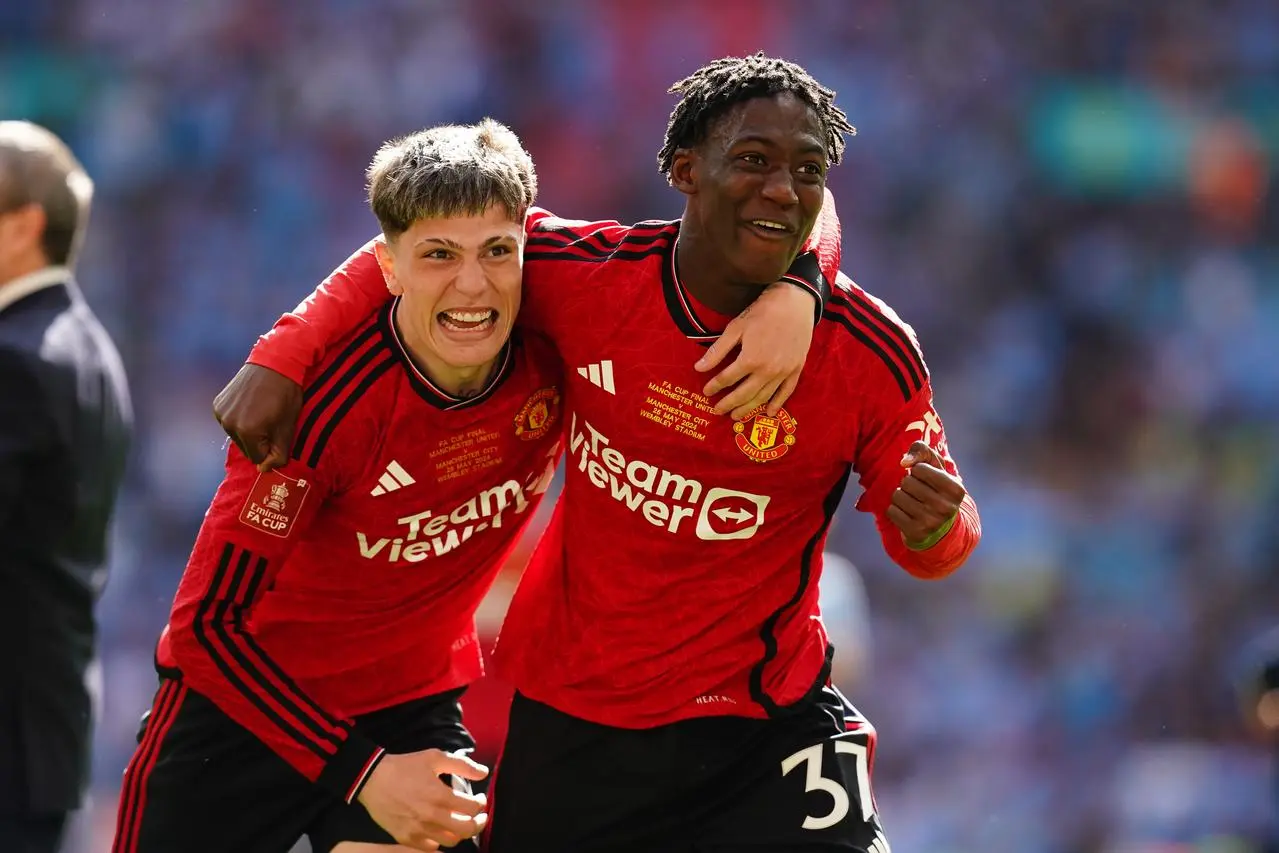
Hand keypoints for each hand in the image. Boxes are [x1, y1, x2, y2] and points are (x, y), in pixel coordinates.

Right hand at [212, 364, 302, 471]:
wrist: (275, 362)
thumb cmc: (286, 396)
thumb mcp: (288, 427)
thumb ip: (278, 453)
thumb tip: (264, 470)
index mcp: (247, 432)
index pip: (258, 458)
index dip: (271, 449)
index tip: (278, 432)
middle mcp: (228, 424)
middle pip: (245, 448)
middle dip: (259, 441)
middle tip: (271, 421)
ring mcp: (220, 413)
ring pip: (237, 436)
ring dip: (249, 431)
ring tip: (262, 411)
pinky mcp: (217, 403)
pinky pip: (229, 421)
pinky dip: (240, 419)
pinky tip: (251, 405)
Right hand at [357, 749, 489, 851]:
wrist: (372, 779)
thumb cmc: (405, 767)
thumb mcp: (435, 757)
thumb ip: (462, 765)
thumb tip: (484, 772)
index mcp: (440, 796)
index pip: (472, 808)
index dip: (481, 804)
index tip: (479, 799)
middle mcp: (432, 817)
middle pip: (466, 830)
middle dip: (478, 823)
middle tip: (480, 817)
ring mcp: (419, 830)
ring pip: (450, 841)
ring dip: (460, 833)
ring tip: (461, 823)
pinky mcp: (406, 838)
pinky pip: (431, 848)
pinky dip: (440, 841)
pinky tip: (441, 830)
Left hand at [695, 282, 814, 419]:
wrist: (795, 302)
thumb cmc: (762, 312)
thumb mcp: (736, 328)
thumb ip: (717, 351)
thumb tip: (698, 368)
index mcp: (750, 359)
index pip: (726, 379)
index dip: (714, 386)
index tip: (706, 391)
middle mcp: (767, 370)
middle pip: (744, 394)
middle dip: (728, 404)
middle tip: (717, 410)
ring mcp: (783, 372)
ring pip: (763, 397)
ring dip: (748, 408)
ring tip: (736, 415)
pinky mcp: (796, 369)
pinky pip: (786, 392)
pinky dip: (777, 404)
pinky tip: (769, 413)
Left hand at [888, 441, 965, 547]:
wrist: (939, 526)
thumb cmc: (935, 488)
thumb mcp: (935, 466)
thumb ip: (921, 450)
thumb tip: (904, 462)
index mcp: (956, 489)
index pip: (919, 468)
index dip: (918, 470)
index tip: (926, 480)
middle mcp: (946, 507)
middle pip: (907, 482)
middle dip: (908, 483)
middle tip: (918, 492)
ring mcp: (931, 522)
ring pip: (897, 495)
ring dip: (900, 496)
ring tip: (912, 502)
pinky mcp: (916, 533)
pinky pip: (891, 511)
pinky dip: (895, 509)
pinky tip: (906, 514)